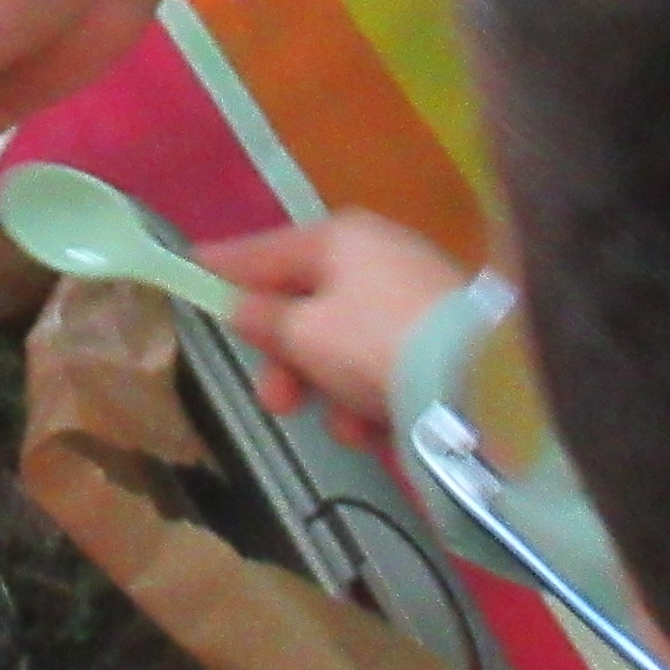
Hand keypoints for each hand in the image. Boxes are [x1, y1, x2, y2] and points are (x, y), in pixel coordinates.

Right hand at [207, 215, 471, 443]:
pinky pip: (379, 371)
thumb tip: (241, 305)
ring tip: (347, 425)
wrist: (482, 382)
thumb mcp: (305, 333)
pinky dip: (372, 402)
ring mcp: (410, 301)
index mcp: (339, 239)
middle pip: (304, 308)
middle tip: (276, 400)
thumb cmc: (375, 343)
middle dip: (286, 362)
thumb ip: (265, 320)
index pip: (264, 251)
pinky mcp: (436, 344)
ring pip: (340, 349)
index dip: (224, 267)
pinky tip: (379, 431)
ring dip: (331, 392)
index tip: (188, 267)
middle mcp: (376, 259)